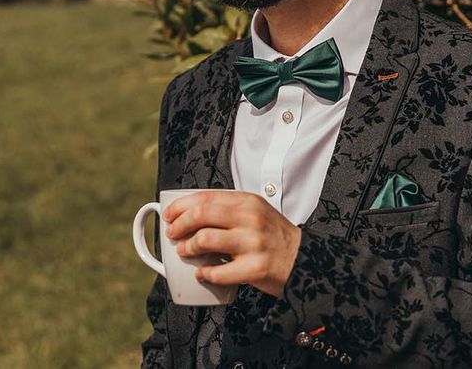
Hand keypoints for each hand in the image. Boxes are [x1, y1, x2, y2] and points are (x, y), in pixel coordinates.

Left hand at [162, 190, 301, 297]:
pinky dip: (205, 273)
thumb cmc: (272, 235)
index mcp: (247, 201)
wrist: (301, 257)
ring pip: (205, 240)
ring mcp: (252, 243)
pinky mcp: (254, 268)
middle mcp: (250, 218)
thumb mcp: (255, 210)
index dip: (181, 206)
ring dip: (188, 248)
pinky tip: (202, 273)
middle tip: (172, 234)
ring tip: (185, 251)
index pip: (205, 197)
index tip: (169, 214)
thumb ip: (228, 207)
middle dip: (179, 225)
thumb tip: (190, 211)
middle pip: (201, 215)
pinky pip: (218, 272)